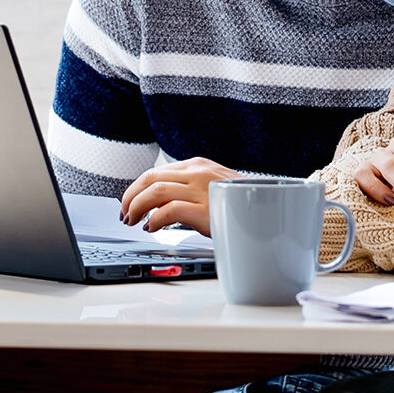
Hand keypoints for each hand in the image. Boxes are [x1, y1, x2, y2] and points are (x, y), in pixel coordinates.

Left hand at [120, 157, 239, 234]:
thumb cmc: (240, 205)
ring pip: (154, 192)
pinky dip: (154, 220)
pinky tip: (152, 228)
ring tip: (133, 221)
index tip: (130, 204)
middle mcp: (198, 172)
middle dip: (130, 197)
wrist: (268, 214)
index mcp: (199, 165)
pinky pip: (168, 211)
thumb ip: (190, 188)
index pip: (156, 172)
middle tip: (125, 214)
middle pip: (150, 178)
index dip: (135, 189)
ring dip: (136, 208)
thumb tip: (159, 203)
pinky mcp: (204, 210)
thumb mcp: (213, 188)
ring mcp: (202, 190)